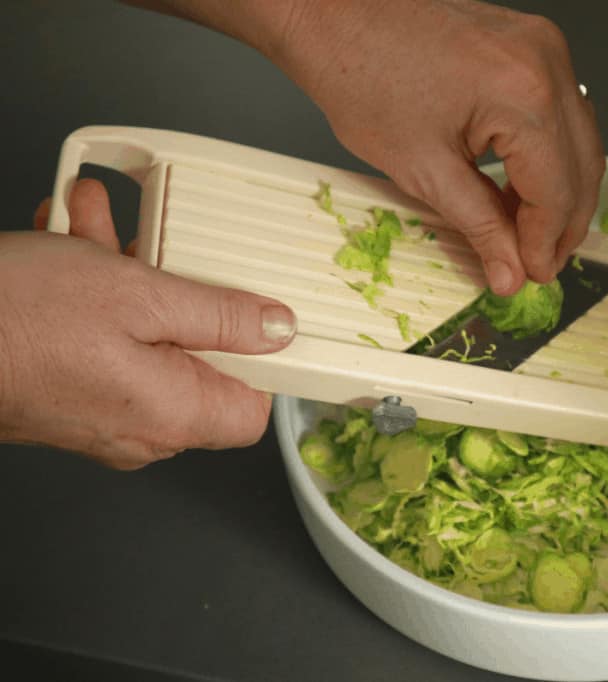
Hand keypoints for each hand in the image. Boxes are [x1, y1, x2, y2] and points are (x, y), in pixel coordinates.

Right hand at [0, 180, 296, 468]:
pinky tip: (67, 239)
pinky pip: (99, 343)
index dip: (260, 359)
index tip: (251, 311)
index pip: (252, 408)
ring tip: (93, 225)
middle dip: (175, 288)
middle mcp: (140, 427)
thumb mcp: (138, 297)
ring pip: (140, 338)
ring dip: (123, 274)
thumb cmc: (15, 321)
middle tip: (154, 244)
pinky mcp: (64, 394)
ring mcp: (99, 415)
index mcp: (172, 414)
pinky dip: (90, 293)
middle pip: (192, 358)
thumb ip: (219, 316)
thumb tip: (278, 330)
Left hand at [273, 0, 604, 292]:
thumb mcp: (424, 170)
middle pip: (582, 166)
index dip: (546, 243)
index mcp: (523, 94)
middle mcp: (546, 64)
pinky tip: (523, 190)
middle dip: (564, 224)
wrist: (334, 19)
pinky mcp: (531, 46)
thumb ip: (480, 227)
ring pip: (580, 141)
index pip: (557, 190)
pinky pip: (560, 113)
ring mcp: (543, 49)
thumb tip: (511, 271)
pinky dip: (548, 157)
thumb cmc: (361, 75)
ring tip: (529, 235)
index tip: (533, 274)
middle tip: (539, 263)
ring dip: (561, 193)